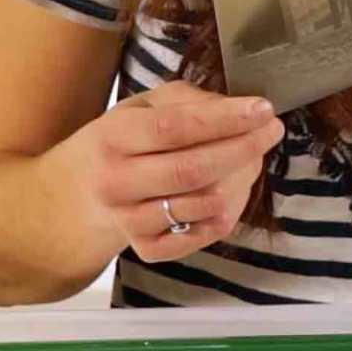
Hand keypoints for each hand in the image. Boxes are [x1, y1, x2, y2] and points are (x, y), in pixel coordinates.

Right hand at [45, 82, 284, 266]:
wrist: (80, 193)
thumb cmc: (123, 141)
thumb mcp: (144, 106)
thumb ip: (188, 101)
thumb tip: (237, 111)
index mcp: (112, 137)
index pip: (175, 129)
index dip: (224, 119)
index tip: (263, 109)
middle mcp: (116, 182)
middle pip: (194, 170)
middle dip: (244, 148)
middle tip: (272, 130)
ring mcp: (129, 220)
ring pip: (206, 204)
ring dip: (242, 179)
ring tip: (249, 158)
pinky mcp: (147, 249)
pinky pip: (204, 233)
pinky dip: (228, 212)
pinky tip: (229, 191)